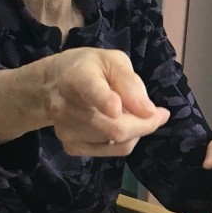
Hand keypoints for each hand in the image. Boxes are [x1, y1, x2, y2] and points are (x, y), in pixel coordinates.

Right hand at [41, 48, 168, 156]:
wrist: (53, 85)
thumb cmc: (89, 68)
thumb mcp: (113, 61)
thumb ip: (131, 84)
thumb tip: (149, 112)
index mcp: (78, 78)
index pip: (90, 90)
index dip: (104, 101)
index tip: (115, 108)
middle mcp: (67, 107)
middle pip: (115, 127)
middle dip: (145, 124)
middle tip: (159, 114)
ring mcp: (67, 131)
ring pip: (117, 141)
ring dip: (134, 130)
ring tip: (127, 112)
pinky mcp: (70, 146)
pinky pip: (111, 151)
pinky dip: (123, 140)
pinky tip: (115, 123)